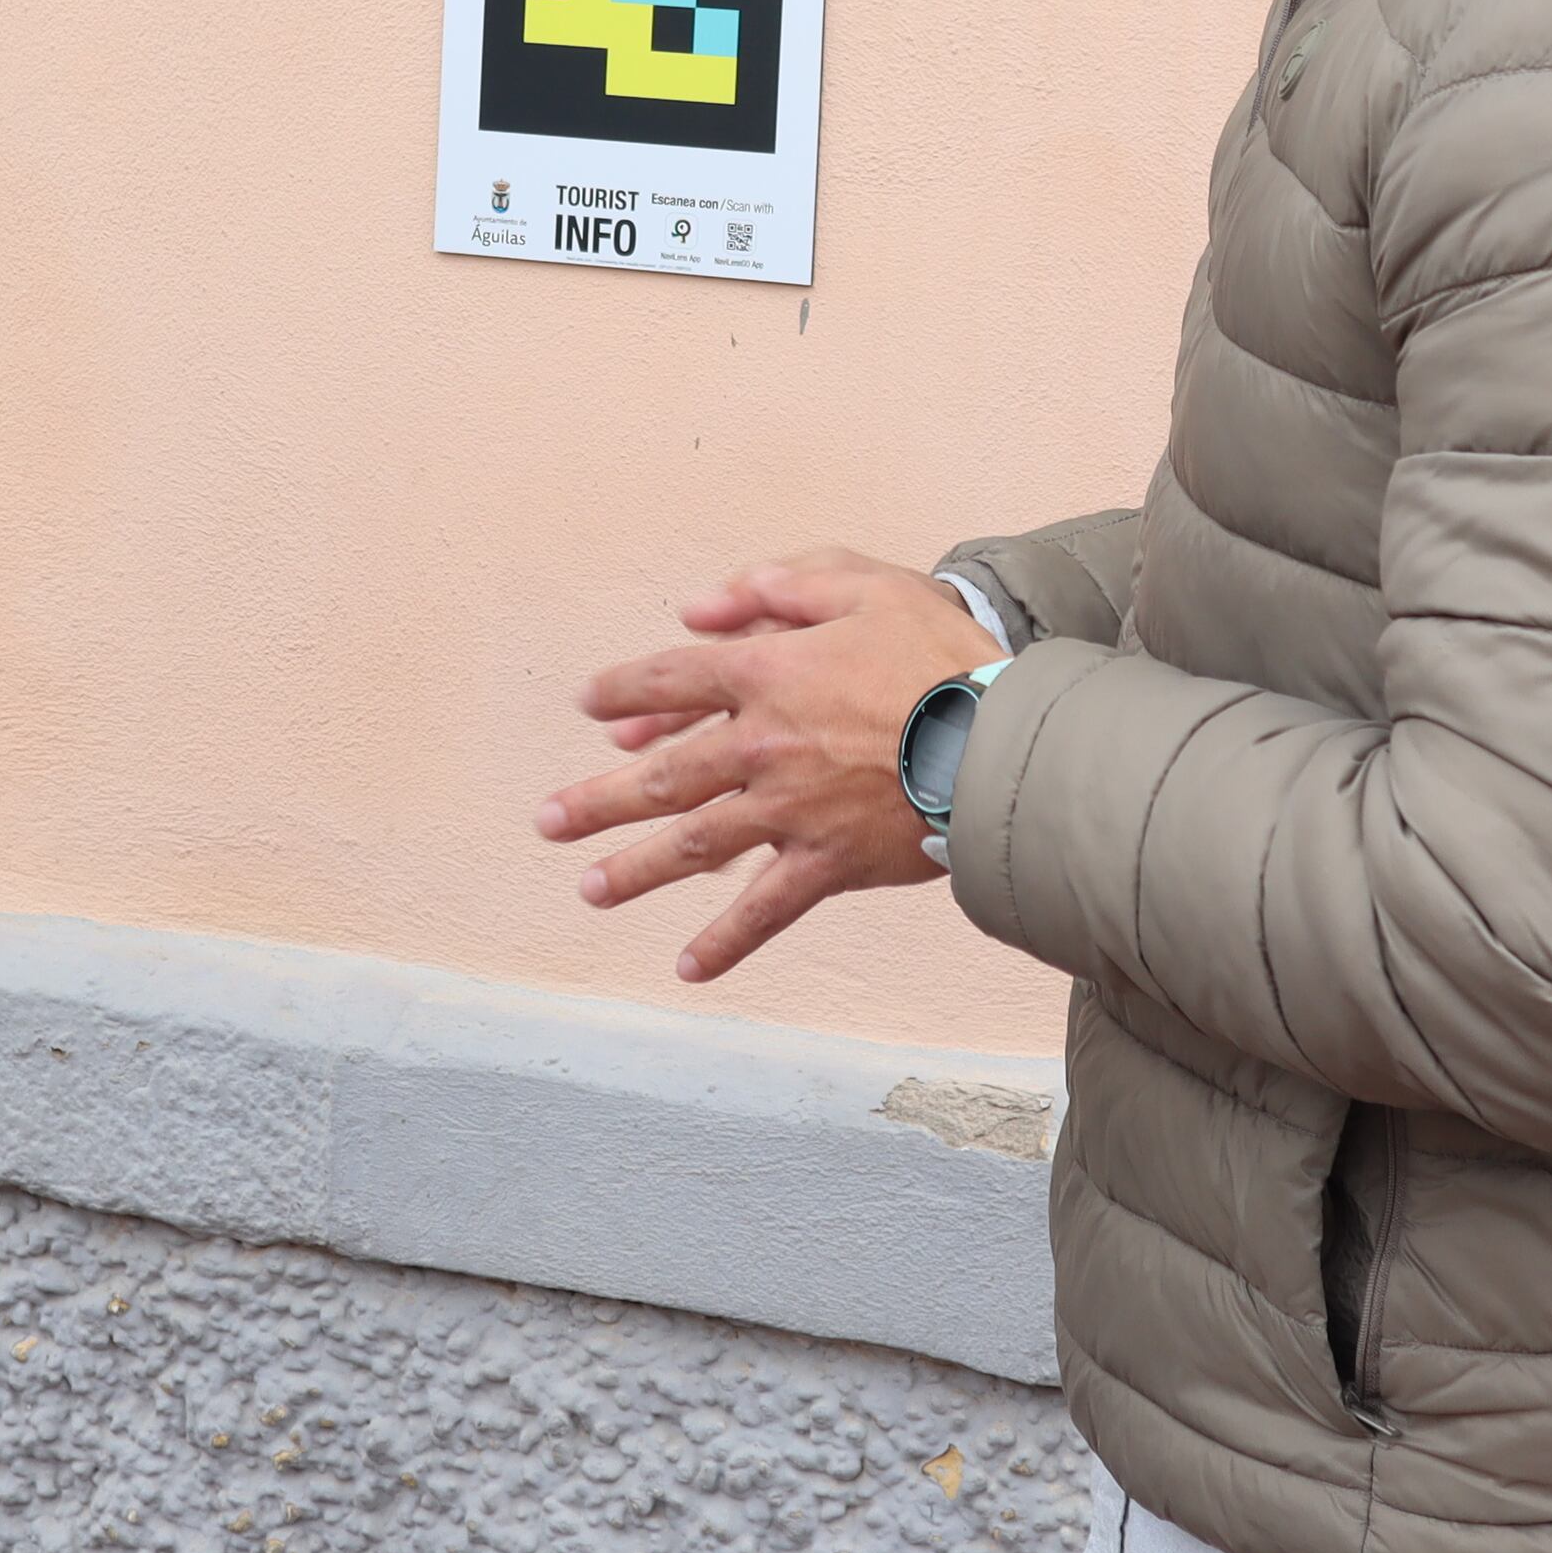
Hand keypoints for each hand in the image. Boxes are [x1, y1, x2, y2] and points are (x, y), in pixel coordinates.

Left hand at [537, 549, 995, 981]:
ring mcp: (790, 811)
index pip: (672, 679)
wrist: (1003, 740)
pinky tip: (688, 968)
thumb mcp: (865, 585)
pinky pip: (766, 909)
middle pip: (663, 775)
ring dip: (635, 869)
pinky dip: (727, 941)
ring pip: (694, 844)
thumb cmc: (941, 653)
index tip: (591, 705)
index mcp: (766, 673)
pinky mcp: (829, 862)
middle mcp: (762, 746)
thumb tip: (699, 606)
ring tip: (588, 888)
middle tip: (548, 820)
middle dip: (599, 799)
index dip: (625, 691)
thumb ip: (780, 586)